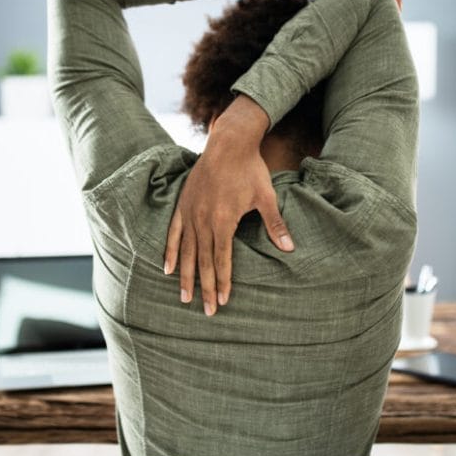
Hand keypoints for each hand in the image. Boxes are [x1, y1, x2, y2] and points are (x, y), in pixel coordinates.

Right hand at [163, 95, 293, 315]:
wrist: (228, 143)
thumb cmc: (250, 169)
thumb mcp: (265, 197)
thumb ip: (274, 224)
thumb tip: (289, 248)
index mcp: (223, 220)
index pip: (221, 259)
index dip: (222, 282)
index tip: (223, 301)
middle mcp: (203, 220)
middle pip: (202, 261)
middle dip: (204, 288)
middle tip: (206, 311)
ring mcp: (190, 213)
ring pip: (186, 251)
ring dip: (185, 276)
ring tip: (183, 298)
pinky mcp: (183, 205)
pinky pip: (173, 233)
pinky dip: (170, 251)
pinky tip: (167, 268)